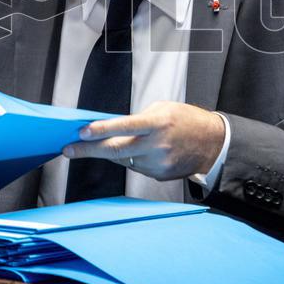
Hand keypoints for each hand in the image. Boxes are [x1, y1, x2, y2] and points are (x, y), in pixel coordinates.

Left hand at [63, 102, 225, 180]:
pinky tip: (138, 151)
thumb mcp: (163, 109)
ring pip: (123, 160)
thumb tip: (112, 128)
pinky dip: (131, 159)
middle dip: (88, 150)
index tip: (82, 132)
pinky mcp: (159, 175)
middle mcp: (157, 145)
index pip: (124, 126)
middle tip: (69, 149)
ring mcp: (158, 163)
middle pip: (116, 150)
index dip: (101, 130)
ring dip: (111, 153)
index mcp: (158, 123)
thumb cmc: (187, 120)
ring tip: (103, 144)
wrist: (213, 143)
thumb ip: (139, 118)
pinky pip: (136, 167)